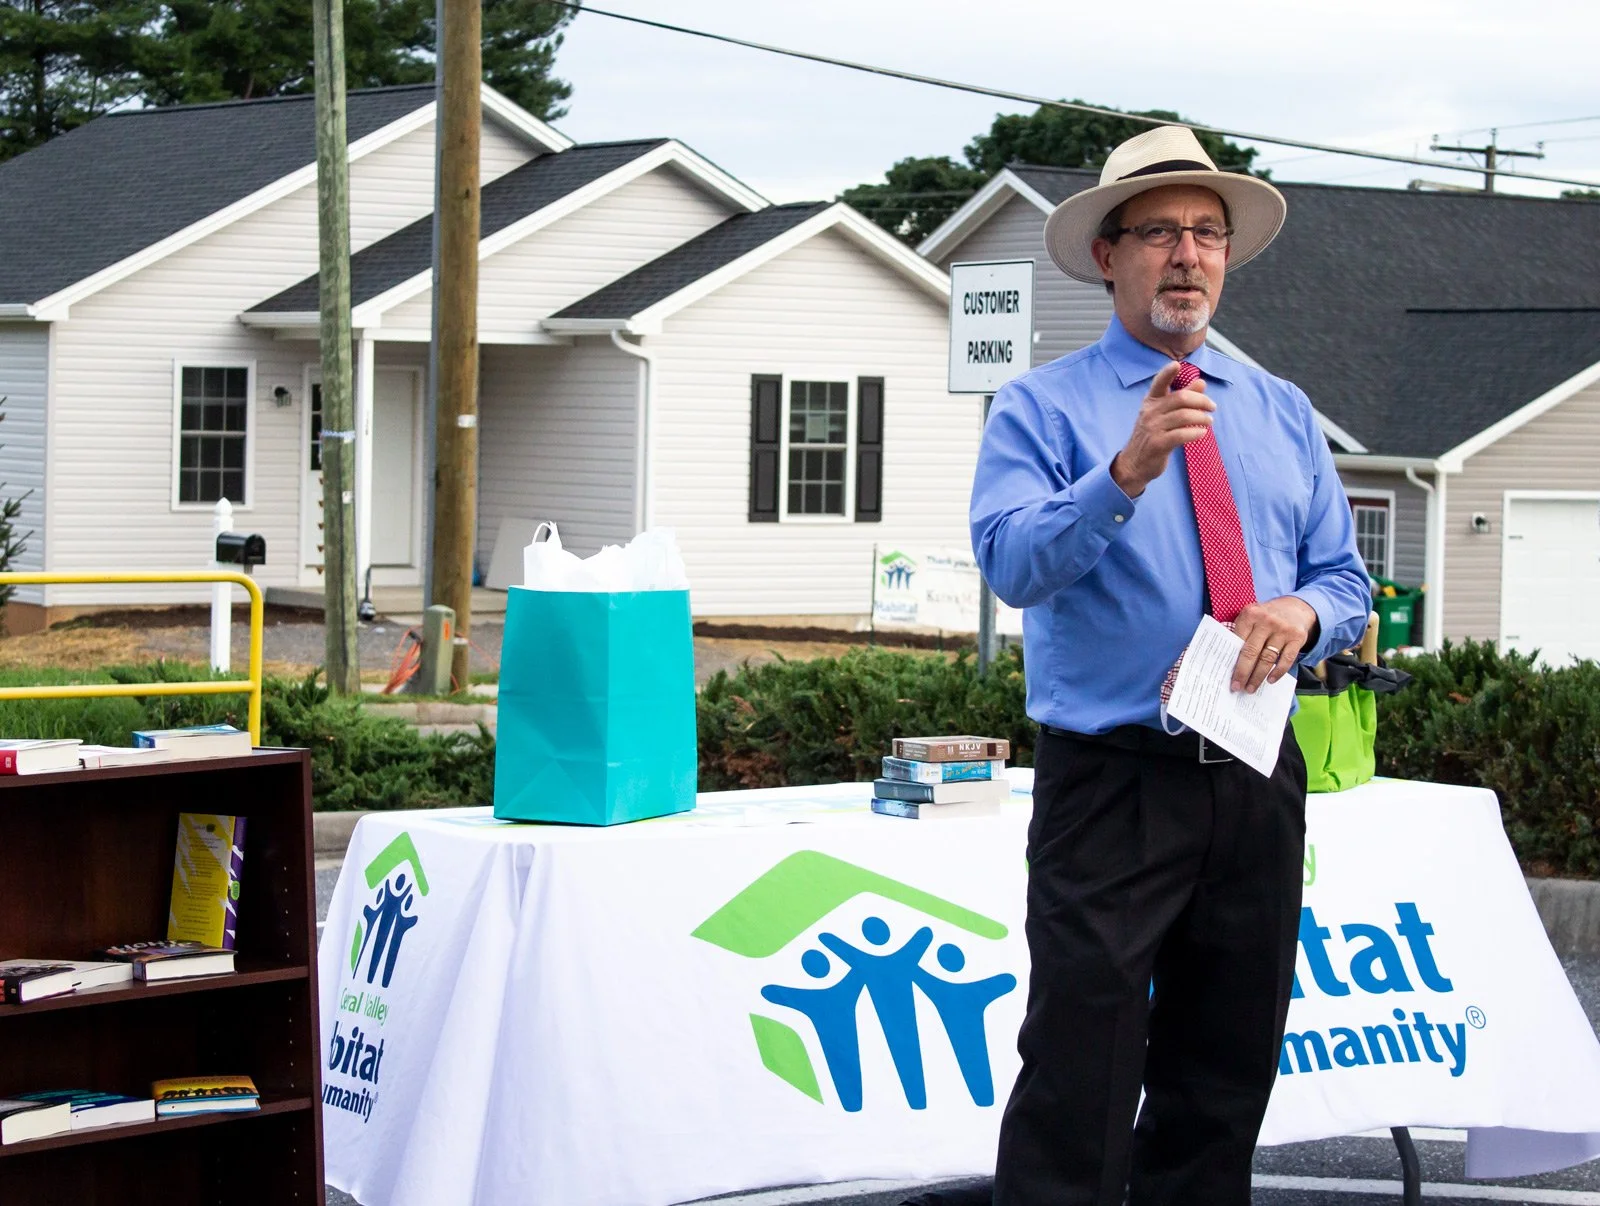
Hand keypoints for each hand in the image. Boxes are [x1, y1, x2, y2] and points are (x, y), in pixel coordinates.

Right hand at [1110, 361, 1215, 497]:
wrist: (1134, 464)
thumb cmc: (1152, 436)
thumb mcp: (1163, 415)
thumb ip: (1182, 397)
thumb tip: (1201, 382)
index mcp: (1150, 402)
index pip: (1158, 384)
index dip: (1167, 373)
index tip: (1177, 364)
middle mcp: (1149, 413)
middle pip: (1180, 399)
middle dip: (1201, 401)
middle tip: (1212, 407)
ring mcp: (1152, 428)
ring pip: (1184, 416)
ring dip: (1202, 418)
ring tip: (1209, 421)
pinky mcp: (1158, 444)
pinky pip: (1181, 435)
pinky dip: (1196, 433)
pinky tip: (1202, 434)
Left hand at [1232, 596, 1318, 692]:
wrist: (1296, 607)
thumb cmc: (1266, 616)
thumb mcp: (1252, 616)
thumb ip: (1242, 632)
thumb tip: (1229, 660)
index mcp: (1251, 614)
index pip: (1238, 641)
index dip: (1232, 660)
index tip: (1227, 676)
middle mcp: (1267, 621)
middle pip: (1251, 652)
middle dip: (1243, 673)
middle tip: (1237, 688)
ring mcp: (1283, 629)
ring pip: (1268, 658)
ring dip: (1258, 676)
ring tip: (1251, 688)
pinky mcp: (1297, 638)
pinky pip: (1286, 659)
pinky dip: (1278, 672)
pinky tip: (1270, 680)